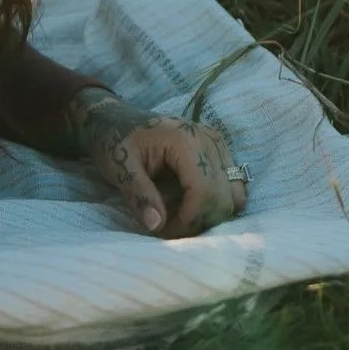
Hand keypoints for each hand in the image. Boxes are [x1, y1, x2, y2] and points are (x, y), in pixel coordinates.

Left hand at [69, 91, 247, 237]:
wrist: (114, 118)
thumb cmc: (114, 140)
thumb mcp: (120, 166)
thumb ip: (139, 195)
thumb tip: (156, 226)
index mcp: (184, 140)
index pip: (204, 192)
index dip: (188, 221)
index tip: (163, 231)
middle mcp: (207, 139)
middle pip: (223, 197)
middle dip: (199, 221)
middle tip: (168, 228)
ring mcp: (216, 142)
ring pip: (234, 194)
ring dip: (210, 214)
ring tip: (180, 216)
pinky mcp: (218, 149)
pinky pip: (233, 185)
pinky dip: (216, 201)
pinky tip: (189, 204)